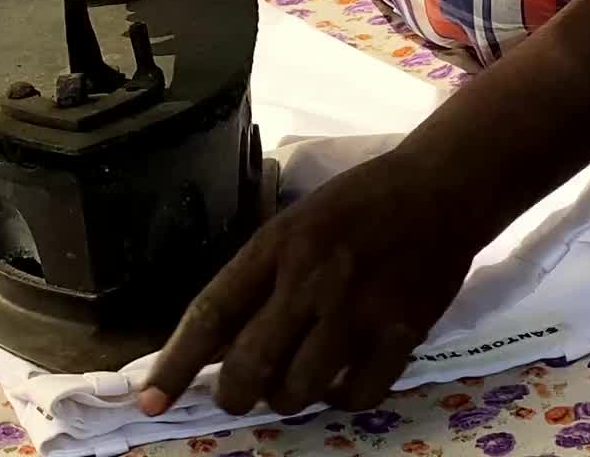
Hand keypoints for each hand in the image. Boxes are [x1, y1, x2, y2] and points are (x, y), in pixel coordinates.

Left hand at [138, 149, 481, 416]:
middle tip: (238, 395)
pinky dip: (340, 400)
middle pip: (251, 365)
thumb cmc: (356, 204)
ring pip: (299, 389)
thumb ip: (258, 281)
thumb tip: (218, 346)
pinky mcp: (403, 333)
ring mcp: (359, 310)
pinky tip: (339, 382)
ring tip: (292, 384)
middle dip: (234, 395)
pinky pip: (357, 395)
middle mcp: (311, 280)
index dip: (175, 364)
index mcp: (276, 245)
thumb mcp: (293, 225)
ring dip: (286, 398)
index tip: (150, 400)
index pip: (211, 313)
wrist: (438, 190)